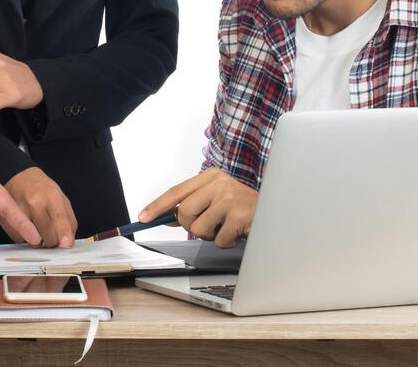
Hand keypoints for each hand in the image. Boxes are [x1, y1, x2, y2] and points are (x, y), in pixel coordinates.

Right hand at [1, 167, 76, 248]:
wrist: (16, 175)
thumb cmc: (41, 187)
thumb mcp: (60, 197)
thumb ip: (68, 219)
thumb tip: (68, 242)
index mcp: (51, 196)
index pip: (59, 218)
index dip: (64, 233)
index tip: (67, 245)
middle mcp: (35, 203)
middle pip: (48, 236)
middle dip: (53, 241)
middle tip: (52, 236)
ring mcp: (19, 212)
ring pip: (34, 241)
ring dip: (39, 242)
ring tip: (39, 231)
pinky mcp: (7, 219)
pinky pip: (21, 240)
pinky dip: (26, 239)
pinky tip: (27, 228)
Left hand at [139, 168, 257, 247]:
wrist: (275, 212)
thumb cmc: (241, 208)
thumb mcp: (215, 200)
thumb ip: (192, 206)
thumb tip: (165, 216)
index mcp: (210, 176)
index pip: (176, 191)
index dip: (157, 206)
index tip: (142, 217)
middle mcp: (219, 183)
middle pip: (184, 212)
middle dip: (192, 226)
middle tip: (209, 225)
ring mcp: (229, 198)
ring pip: (198, 228)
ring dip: (210, 235)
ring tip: (225, 227)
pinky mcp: (239, 215)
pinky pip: (218, 239)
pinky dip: (225, 242)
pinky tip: (236, 232)